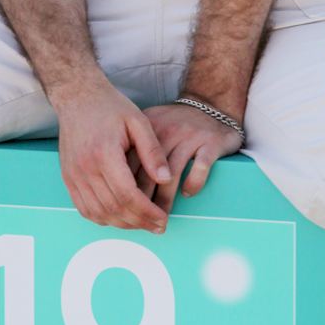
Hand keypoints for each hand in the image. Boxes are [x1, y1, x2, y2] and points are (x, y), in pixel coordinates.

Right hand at [55, 78, 174, 233]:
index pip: (128, 194)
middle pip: (114, 208)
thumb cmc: (110, 107)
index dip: (147, 212)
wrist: (77, 98)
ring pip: (99, 213)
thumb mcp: (138, 122)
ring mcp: (73, 175)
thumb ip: (153, 151)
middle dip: (139, 222)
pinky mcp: (68, 178)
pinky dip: (103, 218)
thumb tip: (166, 179)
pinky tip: (120, 217)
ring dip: (122, 224)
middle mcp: (85, 168)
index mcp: (104, 153)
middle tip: (158, 227)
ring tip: (142, 224)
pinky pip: (84, 209)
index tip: (164, 219)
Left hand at [125, 101, 243, 219]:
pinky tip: (188, 193)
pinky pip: (200, 167)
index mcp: (146, 129)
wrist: (211, 104)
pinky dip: (193, 183)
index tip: (122, 209)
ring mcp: (189, 137)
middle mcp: (166, 132)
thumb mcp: (150, 127)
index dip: (125, 189)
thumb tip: (113, 183)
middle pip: (148, 173)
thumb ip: (132, 149)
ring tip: (160, 217)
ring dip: (165, 200)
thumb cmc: (175, 123)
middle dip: (142, 201)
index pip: (130, 164)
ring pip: (172, 175)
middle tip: (140, 220)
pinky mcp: (211, 143)